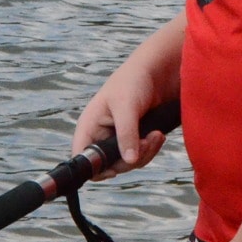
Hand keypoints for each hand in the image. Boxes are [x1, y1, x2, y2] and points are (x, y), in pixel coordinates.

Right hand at [71, 61, 171, 180]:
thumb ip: (126, 134)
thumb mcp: (127, 106)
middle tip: (146, 142)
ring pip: (127, 163)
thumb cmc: (134, 80)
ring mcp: (119, 138)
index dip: (94, 168)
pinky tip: (158, 135)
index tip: (115, 170)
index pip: (83, 156)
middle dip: (130, 158)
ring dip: (145, 153)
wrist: (159, 71)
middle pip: (108, 165)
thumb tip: (129, 161)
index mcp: (90, 125)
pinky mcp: (135, 139)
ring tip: (156, 135)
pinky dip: (151, 149)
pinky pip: (140, 156)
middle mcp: (101, 135)